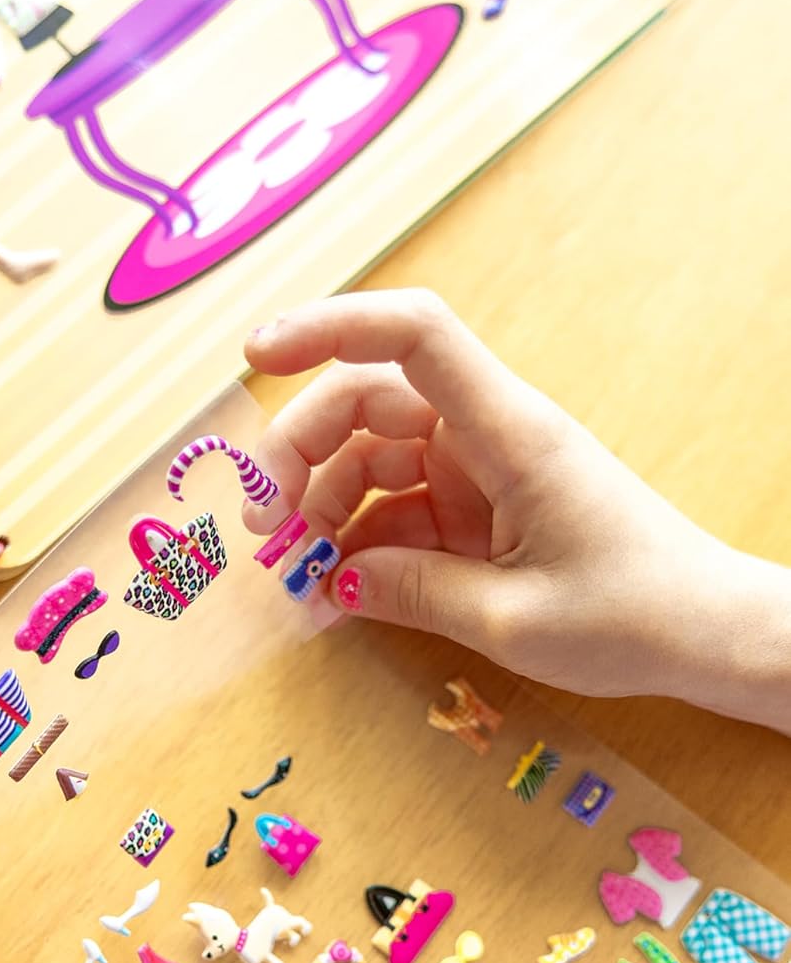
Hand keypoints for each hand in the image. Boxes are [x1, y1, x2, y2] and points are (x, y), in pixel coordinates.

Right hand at [244, 290, 748, 702]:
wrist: (706, 636)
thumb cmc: (633, 615)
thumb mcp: (511, 620)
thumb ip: (411, 592)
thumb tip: (330, 578)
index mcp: (507, 433)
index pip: (412, 337)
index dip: (330, 326)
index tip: (257, 355)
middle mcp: (485, 436)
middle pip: (365, 403)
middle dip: (299, 454)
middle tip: (264, 528)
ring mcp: (476, 471)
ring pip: (369, 459)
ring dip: (322, 510)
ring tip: (296, 578)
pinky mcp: (474, 509)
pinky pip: (394, 508)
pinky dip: (356, 544)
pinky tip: (333, 591)